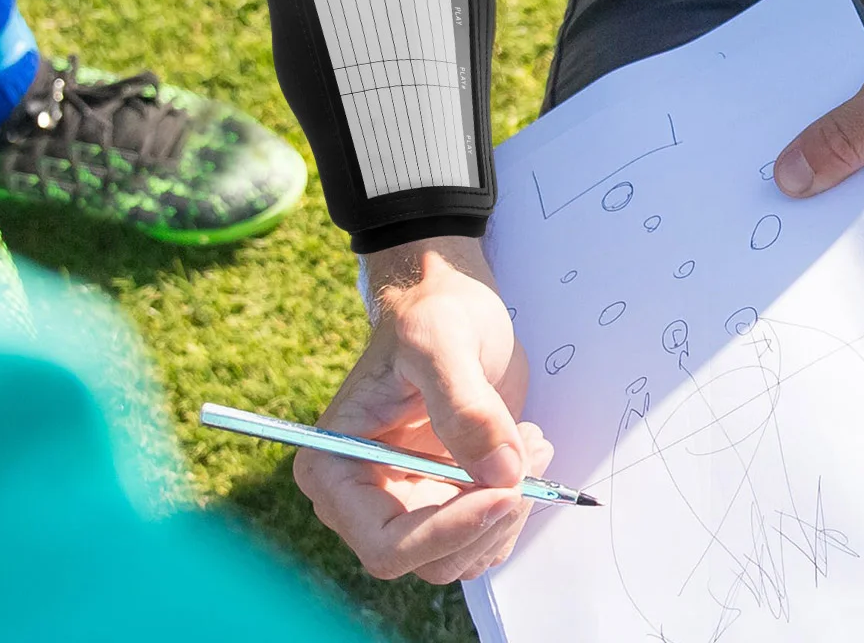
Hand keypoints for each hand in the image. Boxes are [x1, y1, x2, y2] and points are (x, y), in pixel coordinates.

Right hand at [296, 237, 551, 582]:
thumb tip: (499, 473)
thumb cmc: (430, 312)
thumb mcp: (440, 340)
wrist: (451, 303)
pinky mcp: (445, 500)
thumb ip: (464, 405)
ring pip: (464, 554)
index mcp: (334, 466)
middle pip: (430, 558)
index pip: (385, 543)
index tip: (504, 493)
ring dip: (511, 509)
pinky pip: (485, 536)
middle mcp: (363, 498)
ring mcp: (407, 503)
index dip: (446, 532)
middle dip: (489, 517)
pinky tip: (524, 449)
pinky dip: (516, 504)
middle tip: (528, 455)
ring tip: (529, 440)